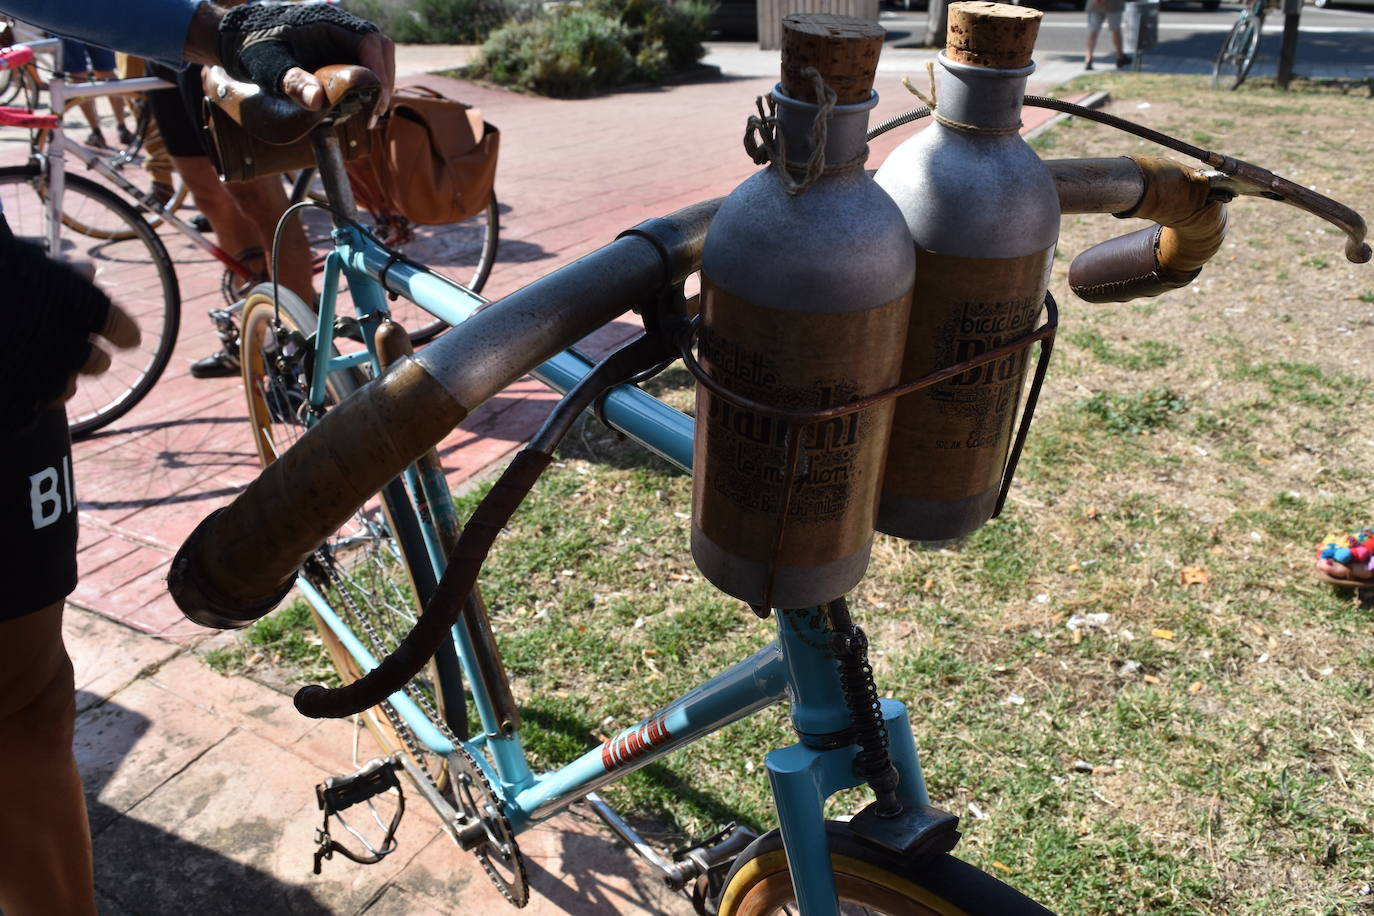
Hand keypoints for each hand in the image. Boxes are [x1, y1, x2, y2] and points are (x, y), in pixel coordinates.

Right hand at [0, 240, 139, 429]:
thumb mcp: (16, 257)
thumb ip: (51, 268)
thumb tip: (87, 271)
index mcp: (60, 291)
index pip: (109, 320)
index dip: (122, 331)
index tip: (129, 339)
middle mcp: (46, 331)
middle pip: (90, 360)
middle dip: (93, 361)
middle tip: (95, 361)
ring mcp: (18, 366)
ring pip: (59, 390)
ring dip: (61, 386)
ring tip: (60, 384)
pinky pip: (21, 412)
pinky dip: (26, 408)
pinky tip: (26, 404)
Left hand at [204, 2, 394, 123]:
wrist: (237, 38)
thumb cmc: (252, 47)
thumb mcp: (268, 65)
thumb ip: (292, 81)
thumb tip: (317, 101)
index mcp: (327, 23)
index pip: (370, 42)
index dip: (380, 71)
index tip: (376, 100)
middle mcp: (339, 27)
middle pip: (379, 48)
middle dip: (384, 80)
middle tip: (375, 111)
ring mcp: (339, 37)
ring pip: (374, 56)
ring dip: (378, 83)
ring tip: (370, 111)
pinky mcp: (336, 50)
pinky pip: (362, 62)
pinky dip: (367, 83)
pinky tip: (360, 103)